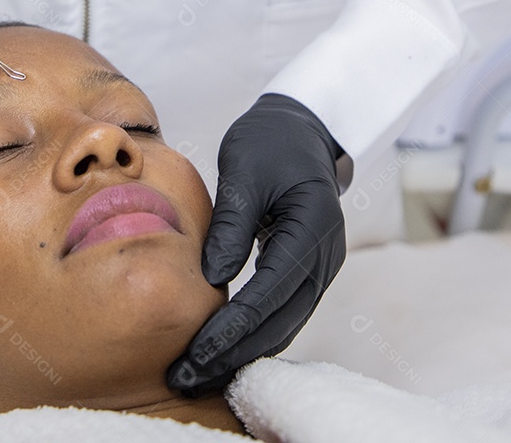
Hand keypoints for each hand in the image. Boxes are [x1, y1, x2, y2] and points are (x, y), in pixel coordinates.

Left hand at [168, 94, 345, 394]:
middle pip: (280, 323)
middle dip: (233, 356)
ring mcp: (321, 268)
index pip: (269, 293)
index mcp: (312, 228)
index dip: (232, 330)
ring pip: (284, 327)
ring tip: (194, 376)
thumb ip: (231, 224)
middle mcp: (324, 257)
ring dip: (241, 355)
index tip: (195, 354)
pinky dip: (253, 338)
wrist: (301, 130)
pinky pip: (283, 315)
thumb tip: (212, 278)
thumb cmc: (269, 142)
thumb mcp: (243, 170)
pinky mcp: (307, 272)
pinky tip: (219, 354)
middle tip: (185, 379)